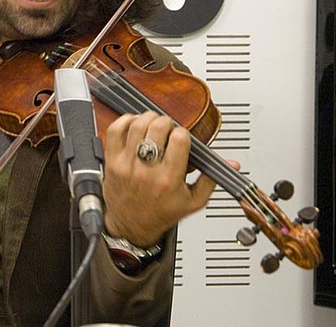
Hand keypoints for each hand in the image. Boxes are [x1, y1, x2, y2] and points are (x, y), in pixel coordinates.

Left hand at [102, 111, 238, 246]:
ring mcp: (127, 165)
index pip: (179, 140)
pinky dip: (124, 120)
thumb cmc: (161, 213)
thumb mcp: (193, 202)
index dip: (183, 133)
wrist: (131, 225)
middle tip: (168, 128)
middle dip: (166, 122)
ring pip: (137, 126)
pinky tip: (133, 123)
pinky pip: (115, 131)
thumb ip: (211, 179)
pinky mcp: (112, 162)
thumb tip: (232, 164)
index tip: (182, 137)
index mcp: (169, 180)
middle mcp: (147, 171)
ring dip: (148, 118)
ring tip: (153, 123)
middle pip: (157, 128)